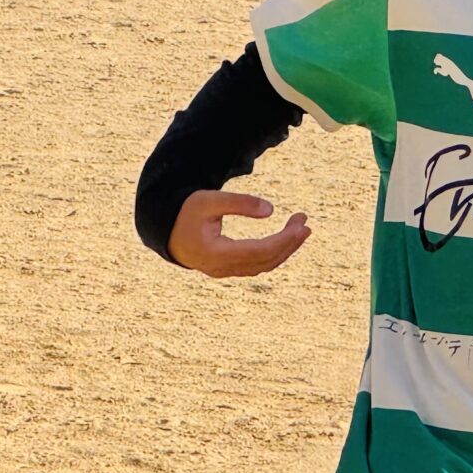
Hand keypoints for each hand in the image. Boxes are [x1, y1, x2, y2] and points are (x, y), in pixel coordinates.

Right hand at [168, 190, 310, 277]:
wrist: (167, 231)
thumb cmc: (187, 213)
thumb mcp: (209, 200)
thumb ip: (238, 203)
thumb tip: (271, 210)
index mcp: (215, 253)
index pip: (259, 251)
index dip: (283, 240)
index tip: (300, 225)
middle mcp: (221, 268)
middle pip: (265, 261)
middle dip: (289, 242)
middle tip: (305, 221)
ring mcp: (225, 271)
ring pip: (263, 265)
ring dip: (285, 248)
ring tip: (302, 229)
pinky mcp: (228, 269)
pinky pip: (257, 265)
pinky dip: (275, 253)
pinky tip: (287, 239)